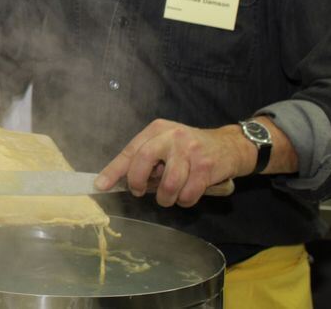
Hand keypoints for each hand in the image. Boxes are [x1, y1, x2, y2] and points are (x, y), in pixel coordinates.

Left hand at [95, 118, 249, 207]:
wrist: (229, 146)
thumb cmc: (191, 149)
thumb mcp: (166, 145)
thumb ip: (147, 159)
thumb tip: (121, 181)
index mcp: (157, 129)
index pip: (130, 150)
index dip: (114, 170)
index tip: (101, 185)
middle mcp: (172, 136)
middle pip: (143, 161)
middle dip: (137, 183)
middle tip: (139, 192)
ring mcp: (190, 151)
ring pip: (167, 185)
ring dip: (166, 198)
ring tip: (169, 195)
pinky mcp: (206, 167)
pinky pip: (187, 195)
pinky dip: (185, 201)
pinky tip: (187, 193)